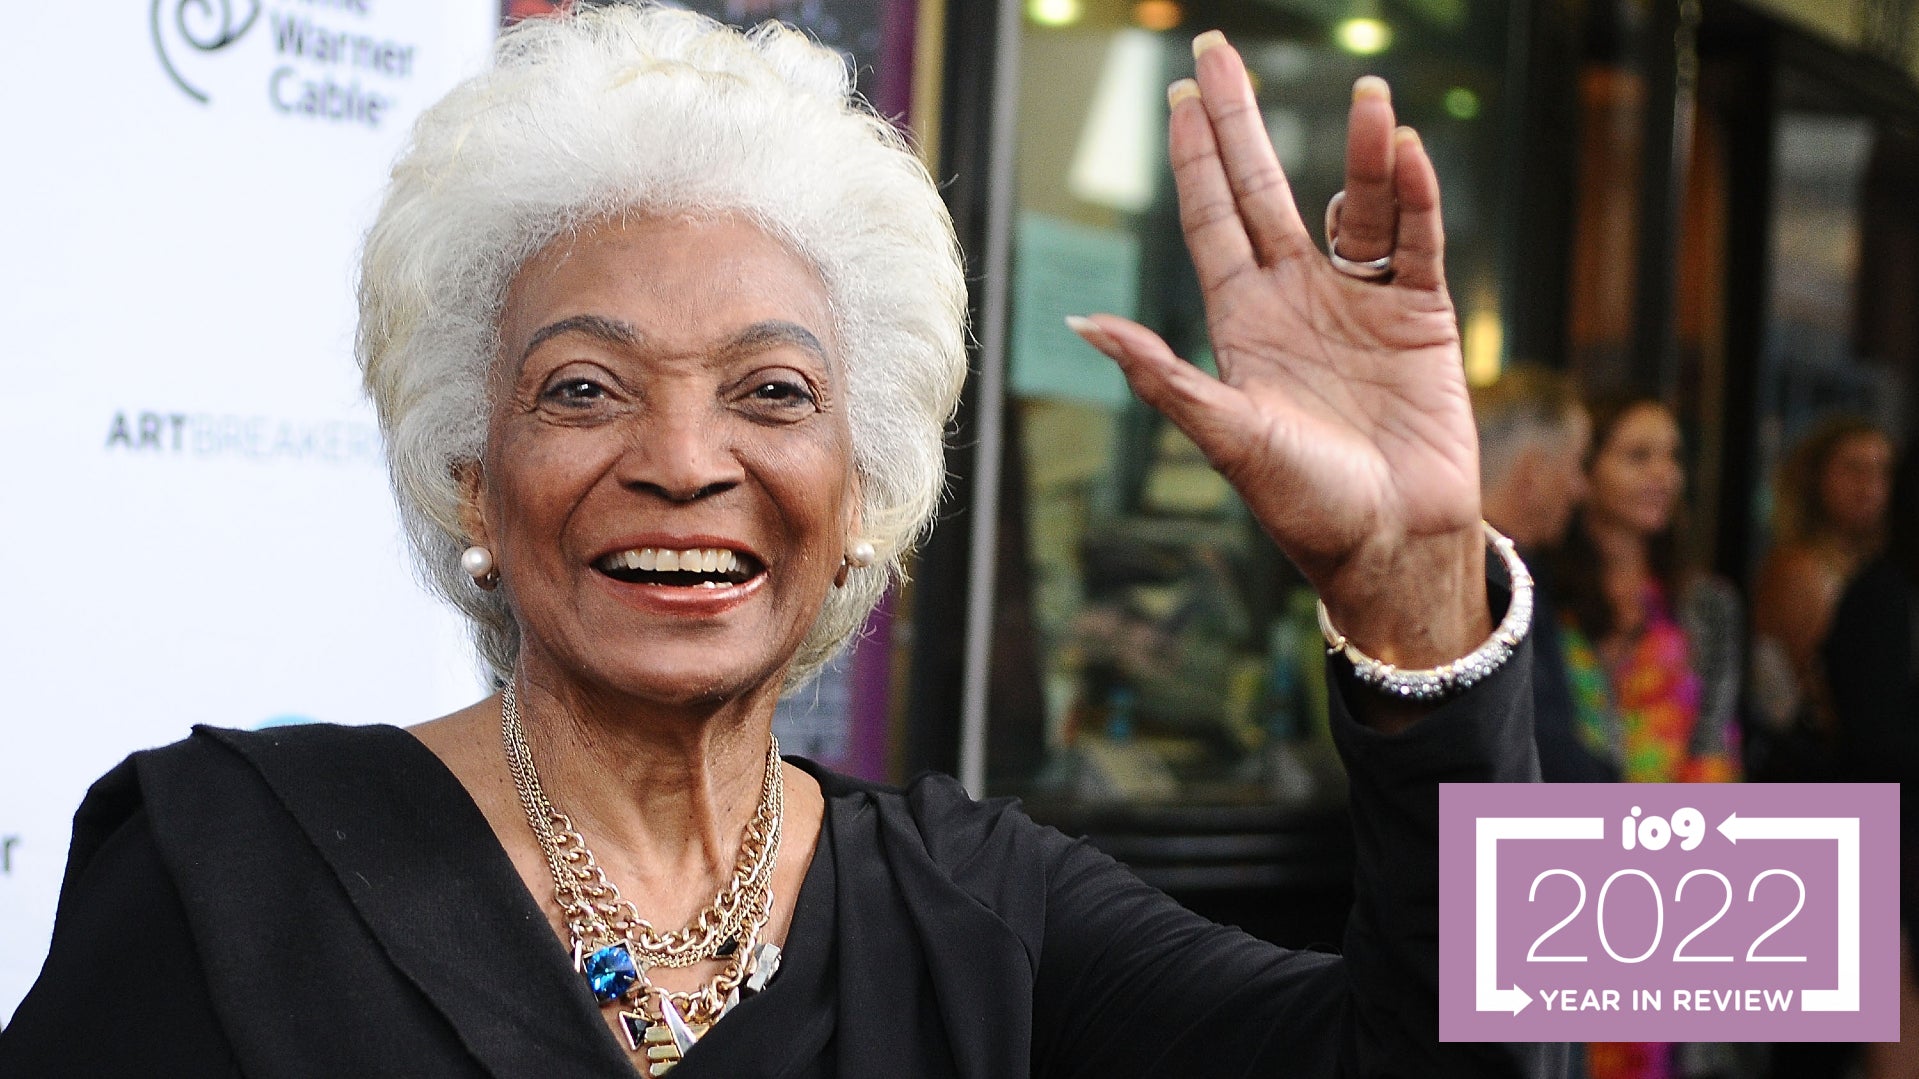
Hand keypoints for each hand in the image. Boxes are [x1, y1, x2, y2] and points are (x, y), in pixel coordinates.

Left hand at [1069, 32, 1487, 668]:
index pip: (1212, 221)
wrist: (1392, 545)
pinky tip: (1404, 152)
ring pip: (1352, 207)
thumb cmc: (1305, 506)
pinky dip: (1414, 199)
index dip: (1196, 161)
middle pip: (1264, 191)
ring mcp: (1358, 304)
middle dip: (1241, 123)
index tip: (1179, 98)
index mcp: (1242, 323)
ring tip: (1364, 95)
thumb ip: (1162, 376)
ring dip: (1357, 154)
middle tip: (1217, 53)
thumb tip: (1083, 324)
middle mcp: (1295, 300)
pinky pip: (1417, 243)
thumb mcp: (1227, 437)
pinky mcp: (1420, 319)